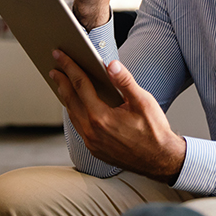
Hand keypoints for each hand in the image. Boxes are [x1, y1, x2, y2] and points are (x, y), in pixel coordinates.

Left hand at [49, 50, 186, 182]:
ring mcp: (92, 143)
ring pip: (73, 115)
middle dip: (61, 82)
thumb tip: (110, 65)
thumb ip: (125, 82)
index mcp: (101, 117)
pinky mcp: (95, 150)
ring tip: (62, 84)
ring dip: (66, 98)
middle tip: (54, 67)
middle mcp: (92, 132)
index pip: (80, 85)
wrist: (161, 160)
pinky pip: (79, 128)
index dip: (69, 67)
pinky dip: (75, 113)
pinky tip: (77, 106)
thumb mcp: (143, 102)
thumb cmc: (154, 131)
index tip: (60, 55)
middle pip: (70, 100)